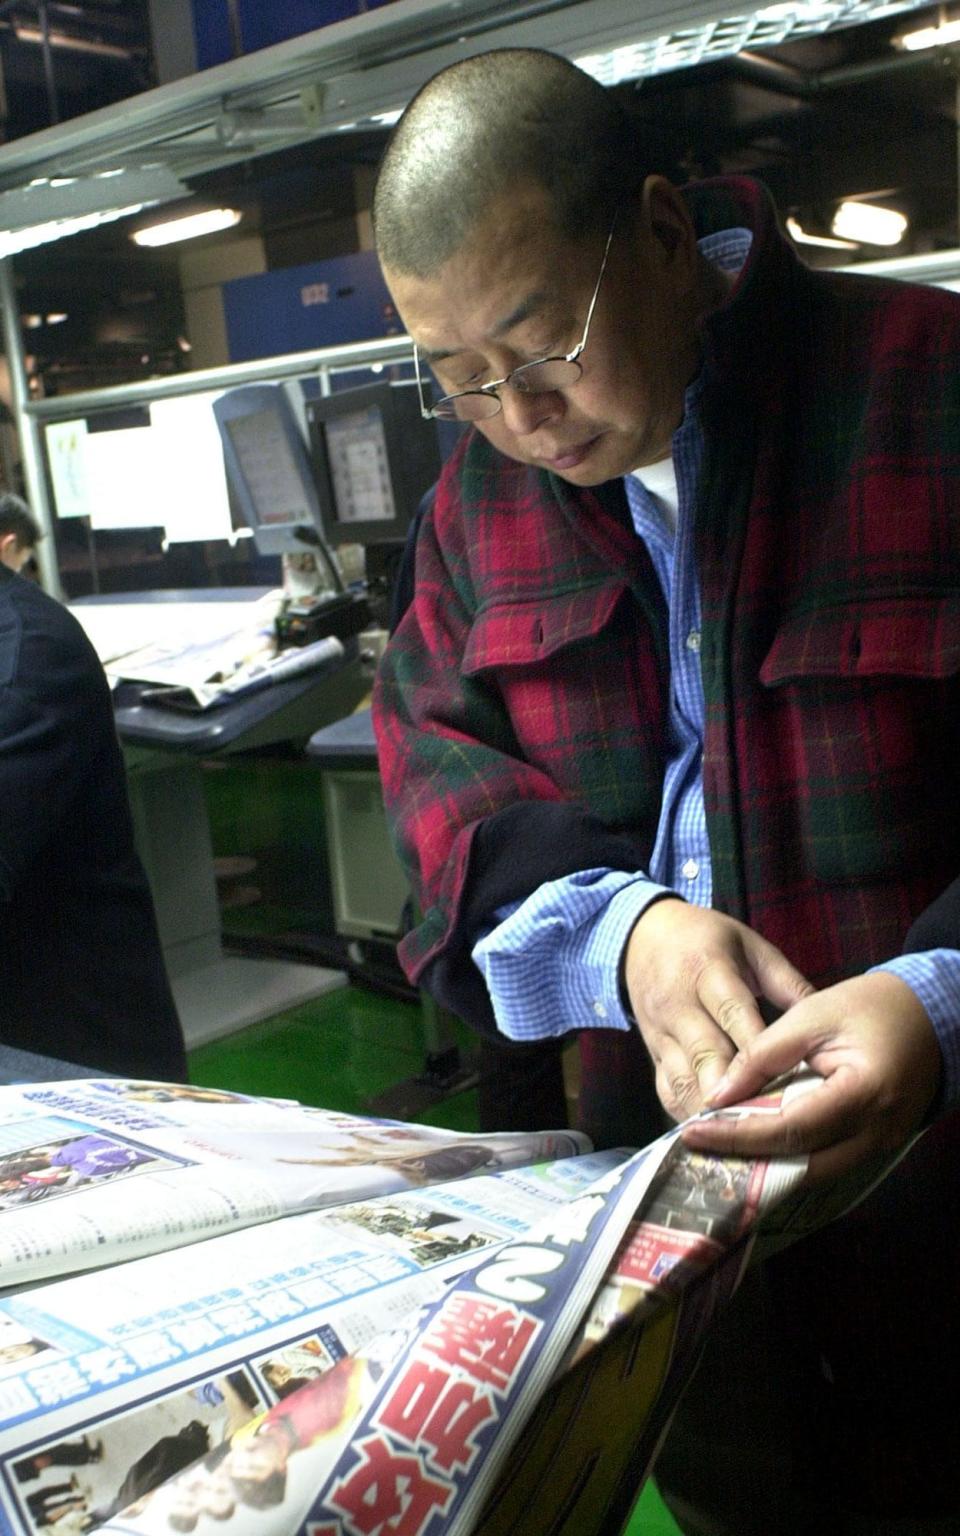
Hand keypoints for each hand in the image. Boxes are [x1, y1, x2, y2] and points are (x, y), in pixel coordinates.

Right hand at [623, 899, 813, 1118]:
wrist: (643, 937)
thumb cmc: (707, 940)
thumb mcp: (750, 947)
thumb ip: (787, 984)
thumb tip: (828, 1021)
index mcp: (708, 971)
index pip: (733, 1013)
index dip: (756, 1050)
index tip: (784, 1081)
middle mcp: (678, 1005)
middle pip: (704, 1054)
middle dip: (732, 1094)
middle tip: (765, 1127)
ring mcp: (660, 1034)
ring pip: (683, 1080)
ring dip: (710, 1114)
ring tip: (743, 1145)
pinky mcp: (652, 1055)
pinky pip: (667, 1091)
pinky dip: (690, 1117)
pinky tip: (716, 1140)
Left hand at [681, 972, 941, 1180]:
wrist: (927, 1015)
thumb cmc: (868, 1007)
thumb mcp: (811, 1016)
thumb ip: (762, 1055)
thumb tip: (717, 1095)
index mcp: (864, 1092)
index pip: (791, 1129)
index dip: (739, 1134)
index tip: (695, 1130)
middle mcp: (877, 1132)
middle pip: (802, 1167)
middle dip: (746, 1161)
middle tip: (698, 1147)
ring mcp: (881, 1145)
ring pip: (813, 1174)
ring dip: (765, 1165)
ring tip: (718, 1148)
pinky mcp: (876, 1146)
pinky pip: (826, 1164)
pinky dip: (789, 1158)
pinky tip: (754, 1144)